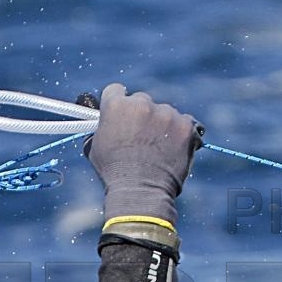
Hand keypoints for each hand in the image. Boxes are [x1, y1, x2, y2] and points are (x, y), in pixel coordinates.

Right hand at [83, 83, 201, 226]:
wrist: (141, 192)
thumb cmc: (114, 173)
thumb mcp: (94, 148)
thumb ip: (100, 128)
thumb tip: (102, 123)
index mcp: (116, 105)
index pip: (116, 90)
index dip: (119, 102)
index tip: (123, 114)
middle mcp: (142, 104)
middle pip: (143, 101)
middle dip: (142, 116)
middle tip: (143, 137)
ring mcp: (166, 114)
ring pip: (166, 112)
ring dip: (164, 125)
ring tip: (160, 150)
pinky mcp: (186, 126)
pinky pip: (187, 123)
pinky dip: (184, 134)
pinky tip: (177, 149)